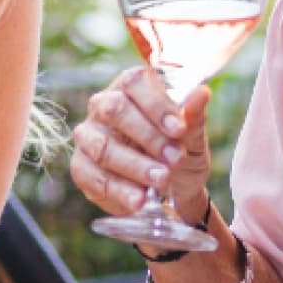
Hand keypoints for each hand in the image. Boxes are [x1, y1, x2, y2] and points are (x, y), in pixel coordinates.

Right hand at [70, 66, 211, 221]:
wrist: (173, 189)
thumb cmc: (179, 150)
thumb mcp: (193, 136)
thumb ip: (193, 116)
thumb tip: (201, 93)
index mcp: (131, 87)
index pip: (135, 83)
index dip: (156, 105)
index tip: (179, 130)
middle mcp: (103, 105)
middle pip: (114, 110)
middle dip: (148, 137)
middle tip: (175, 159)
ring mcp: (88, 135)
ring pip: (103, 147)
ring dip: (135, 166)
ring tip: (161, 181)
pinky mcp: (81, 166)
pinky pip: (92, 176)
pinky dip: (118, 190)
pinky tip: (138, 200)